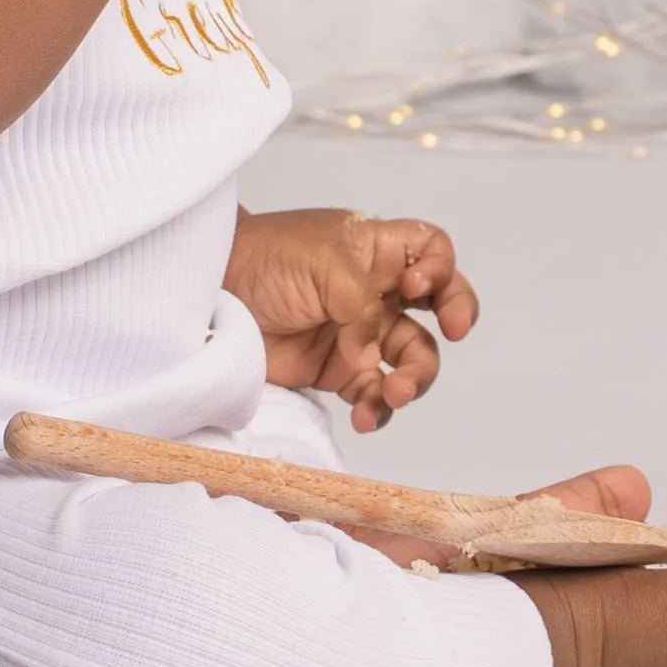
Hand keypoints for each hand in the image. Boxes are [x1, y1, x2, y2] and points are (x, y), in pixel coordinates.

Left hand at [225, 206, 477, 433]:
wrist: (212, 293)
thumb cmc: (264, 257)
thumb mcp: (322, 263)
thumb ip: (361, 306)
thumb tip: (372, 358)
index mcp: (377, 251)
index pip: (432, 253)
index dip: (439, 270)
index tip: (417, 287)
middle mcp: (378, 292)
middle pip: (439, 307)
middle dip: (454, 320)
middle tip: (451, 333)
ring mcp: (361, 334)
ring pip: (413, 359)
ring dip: (415, 378)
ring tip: (394, 393)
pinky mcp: (337, 371)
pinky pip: (374, 396)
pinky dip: (378, 410)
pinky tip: (367, 416)